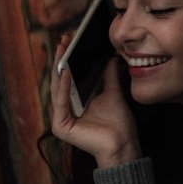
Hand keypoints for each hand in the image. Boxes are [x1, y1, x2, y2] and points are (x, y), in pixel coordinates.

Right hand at [50, 37, 141, 166]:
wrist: (124, 144)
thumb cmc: (119, 123)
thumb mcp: (113, 93)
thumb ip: (109, 76)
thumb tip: (110, 57)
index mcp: (75, 102)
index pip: (69, 76)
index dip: (68, 58)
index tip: (70, 39)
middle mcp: (65, 110)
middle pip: (61, 80)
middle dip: (62, 58)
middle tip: (64, 38)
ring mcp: (61, 118)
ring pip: (58, 88)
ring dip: (60, 68)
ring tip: (63, 49)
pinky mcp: (61, 126)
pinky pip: (61, 102)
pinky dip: (64, 86)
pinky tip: (66, 71)